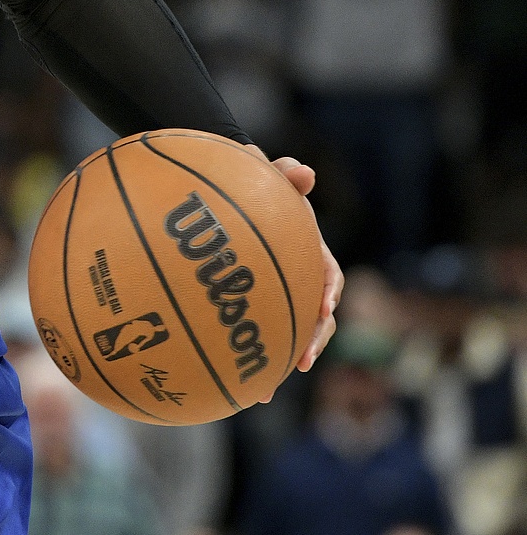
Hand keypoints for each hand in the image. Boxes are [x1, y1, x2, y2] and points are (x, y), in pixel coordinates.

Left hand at [245, 147, 342, 383]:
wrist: (232, 197)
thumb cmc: (256, 188)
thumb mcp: (271, 178)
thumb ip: (285, 173)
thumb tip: (304, 171)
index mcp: (309, 251)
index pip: (328, 273)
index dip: (329, 291)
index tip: (324, 307)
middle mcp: (300, 277)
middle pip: (316, 315)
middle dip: (313, 339)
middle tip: (303, 360)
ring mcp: (281, 294)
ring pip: (290, 332)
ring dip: (282, 360)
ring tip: (264, 390)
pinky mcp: (257, 306)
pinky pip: (260, 334)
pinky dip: (253, 359)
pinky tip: (237, 386)